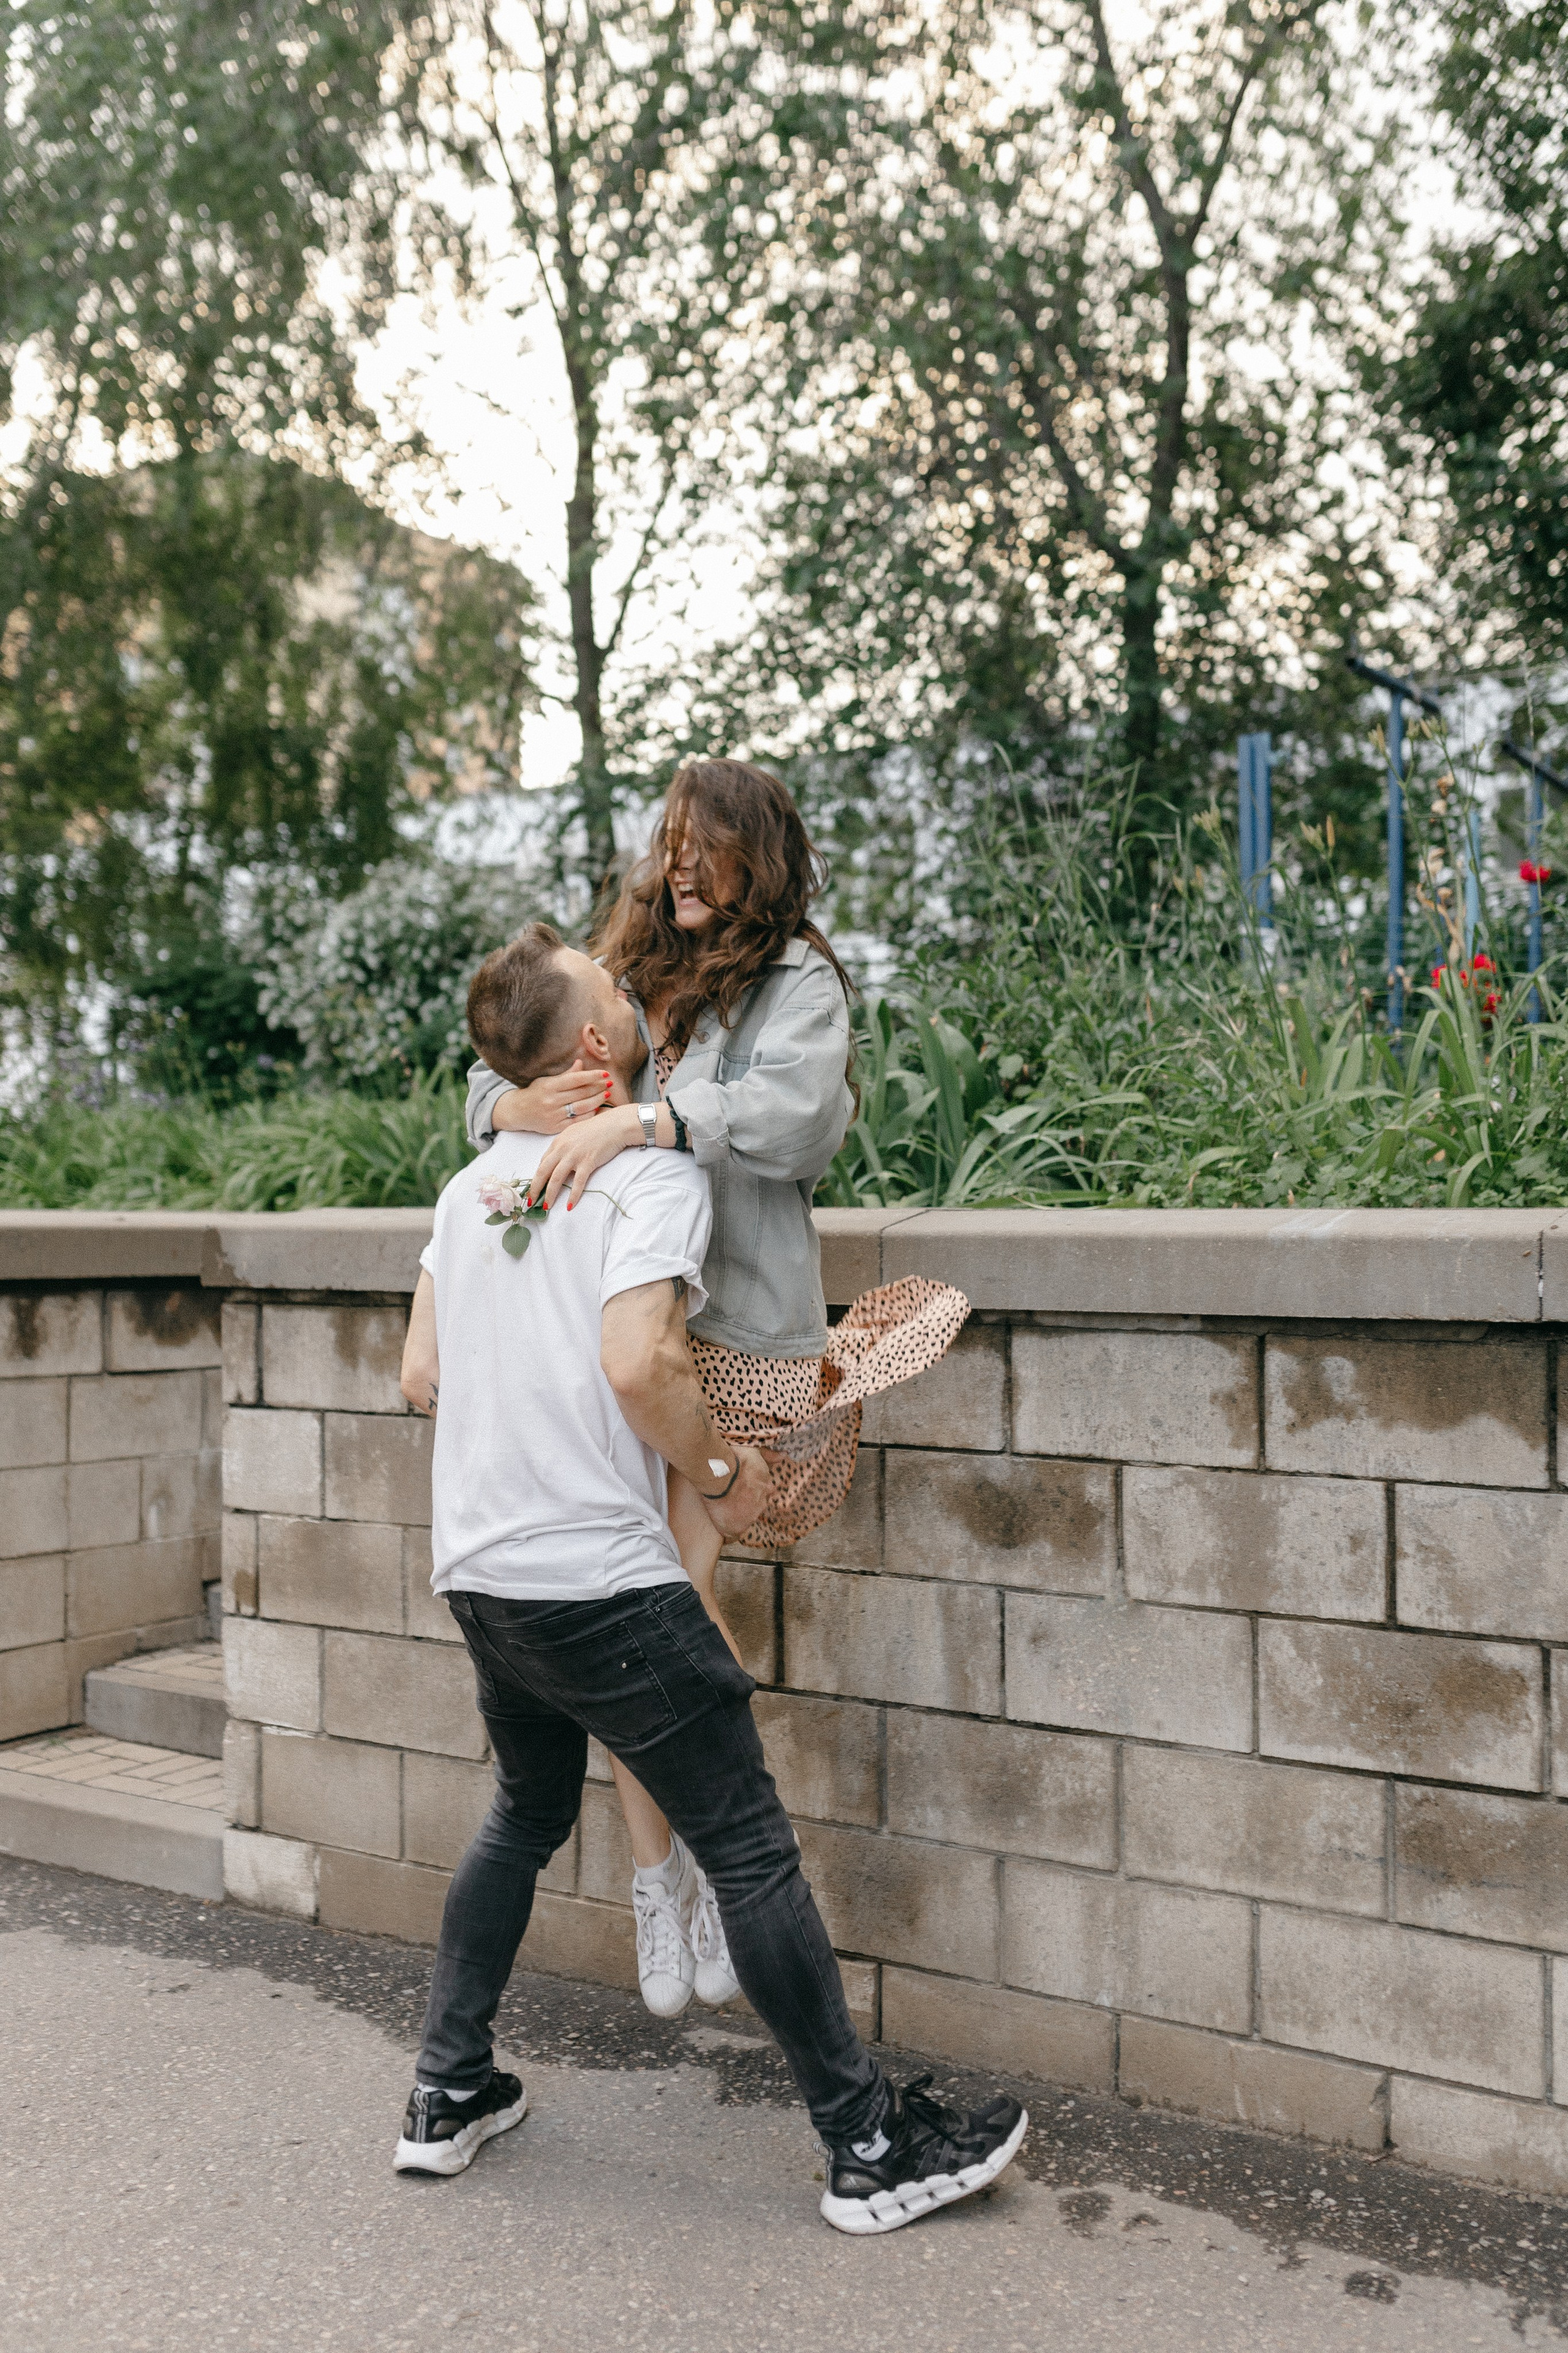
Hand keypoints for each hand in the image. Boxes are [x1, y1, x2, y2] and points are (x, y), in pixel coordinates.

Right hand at [492, 1061, 611, 1134]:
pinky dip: (588, 1115)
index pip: (576, 1079)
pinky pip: (577, 1121)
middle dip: (598, 1087)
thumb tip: (581, 1063)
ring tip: (606, 1095)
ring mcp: (554, 1115)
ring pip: (581, 1107)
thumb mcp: (547, 1080)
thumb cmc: (534, 1093)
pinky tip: (596, 1109)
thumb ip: (565, 1074)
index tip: (605, 1073)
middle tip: (610, 1083)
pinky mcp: (555, 1127)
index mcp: (550, 1086)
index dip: (592, 1076)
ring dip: (597, 1100)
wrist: (517, 1112)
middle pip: (581, 1093)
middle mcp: (552, 1101)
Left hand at [532, 1102, 641, 1207]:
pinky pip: (578, 1182)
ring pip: (556, 1178)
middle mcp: (562, 1148)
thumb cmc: (597, 1128)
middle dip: (535, 1188)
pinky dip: (573, 1195)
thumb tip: (559, 1158)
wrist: (615, 1125)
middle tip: (530, 1201)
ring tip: (547, 1207)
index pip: (542, 1162)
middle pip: (543, 1171)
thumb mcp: (574, 1133)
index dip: (536, 1176)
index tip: (535, 1187)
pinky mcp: (588, 1162)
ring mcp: (574, 1155)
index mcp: (558, 1141)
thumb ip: (564, 1145)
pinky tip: (569, 1205)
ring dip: (549, 1195)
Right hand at [700, 1445, 772, 1540]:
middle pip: (755, 1507)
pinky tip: (721, 1530)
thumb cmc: (735, 1459)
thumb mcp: (755, 1452)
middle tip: (730, 1499)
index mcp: (765, 1486)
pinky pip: (732, 1536)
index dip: (751, 1491)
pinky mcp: (736, 1527)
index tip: (741, 1489)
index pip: (763, 1493)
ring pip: (745, 1520)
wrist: (719, 1473)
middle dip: (745, 1504)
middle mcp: (761, 1503)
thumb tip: (784, 1455)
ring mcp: (750, 1516)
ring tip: (722, 1512)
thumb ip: (769, 1455)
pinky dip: (728, 1534)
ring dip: (736, 1517)